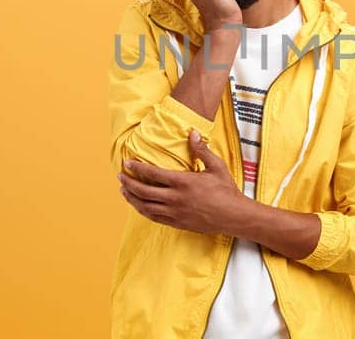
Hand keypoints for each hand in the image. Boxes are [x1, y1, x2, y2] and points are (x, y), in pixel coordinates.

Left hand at [118, 130, 247, 234]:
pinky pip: (154, 217)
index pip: (152, 174)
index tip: (127, 163)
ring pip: (145, 206)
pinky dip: (143, 210)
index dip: (137, 168)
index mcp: (183, 182)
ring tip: (123, 191)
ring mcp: (175, 212)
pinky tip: (138, 206)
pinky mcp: (177, 222)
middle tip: (120, 177)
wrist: (233, 216)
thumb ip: (202, 150)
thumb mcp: (216, 166)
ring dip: (132, 198)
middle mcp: (175, 198)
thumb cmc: (226, 190)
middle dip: (128, 183)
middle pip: (143, 191)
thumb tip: (192, 133)